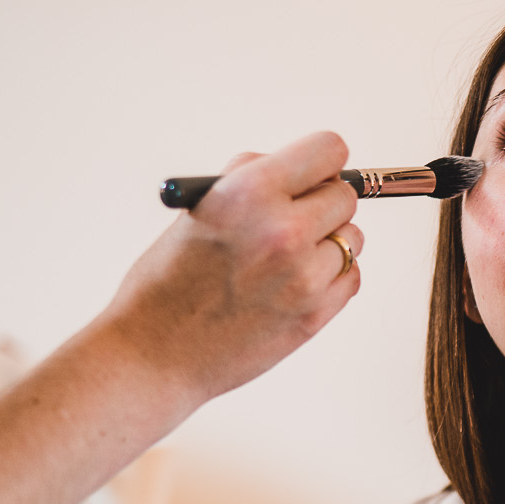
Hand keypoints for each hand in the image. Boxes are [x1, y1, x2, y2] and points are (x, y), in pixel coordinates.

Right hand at [85, 132, 364, 415]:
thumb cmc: (167, 280)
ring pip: (352, 238)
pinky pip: (350, 276)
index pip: (329, 150)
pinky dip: (330, 277)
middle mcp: (283, 230)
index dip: (321, 162)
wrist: (152, 353)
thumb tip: (307, 170)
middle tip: (294, 219)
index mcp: (249, 192)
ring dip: (328, 242)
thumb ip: (253, 180)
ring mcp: (304, 275)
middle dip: (322, 203)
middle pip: (345, 196)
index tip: (313, 174)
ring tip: (285, 259)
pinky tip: (293, 284)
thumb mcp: (200, 208)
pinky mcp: (315, 314)